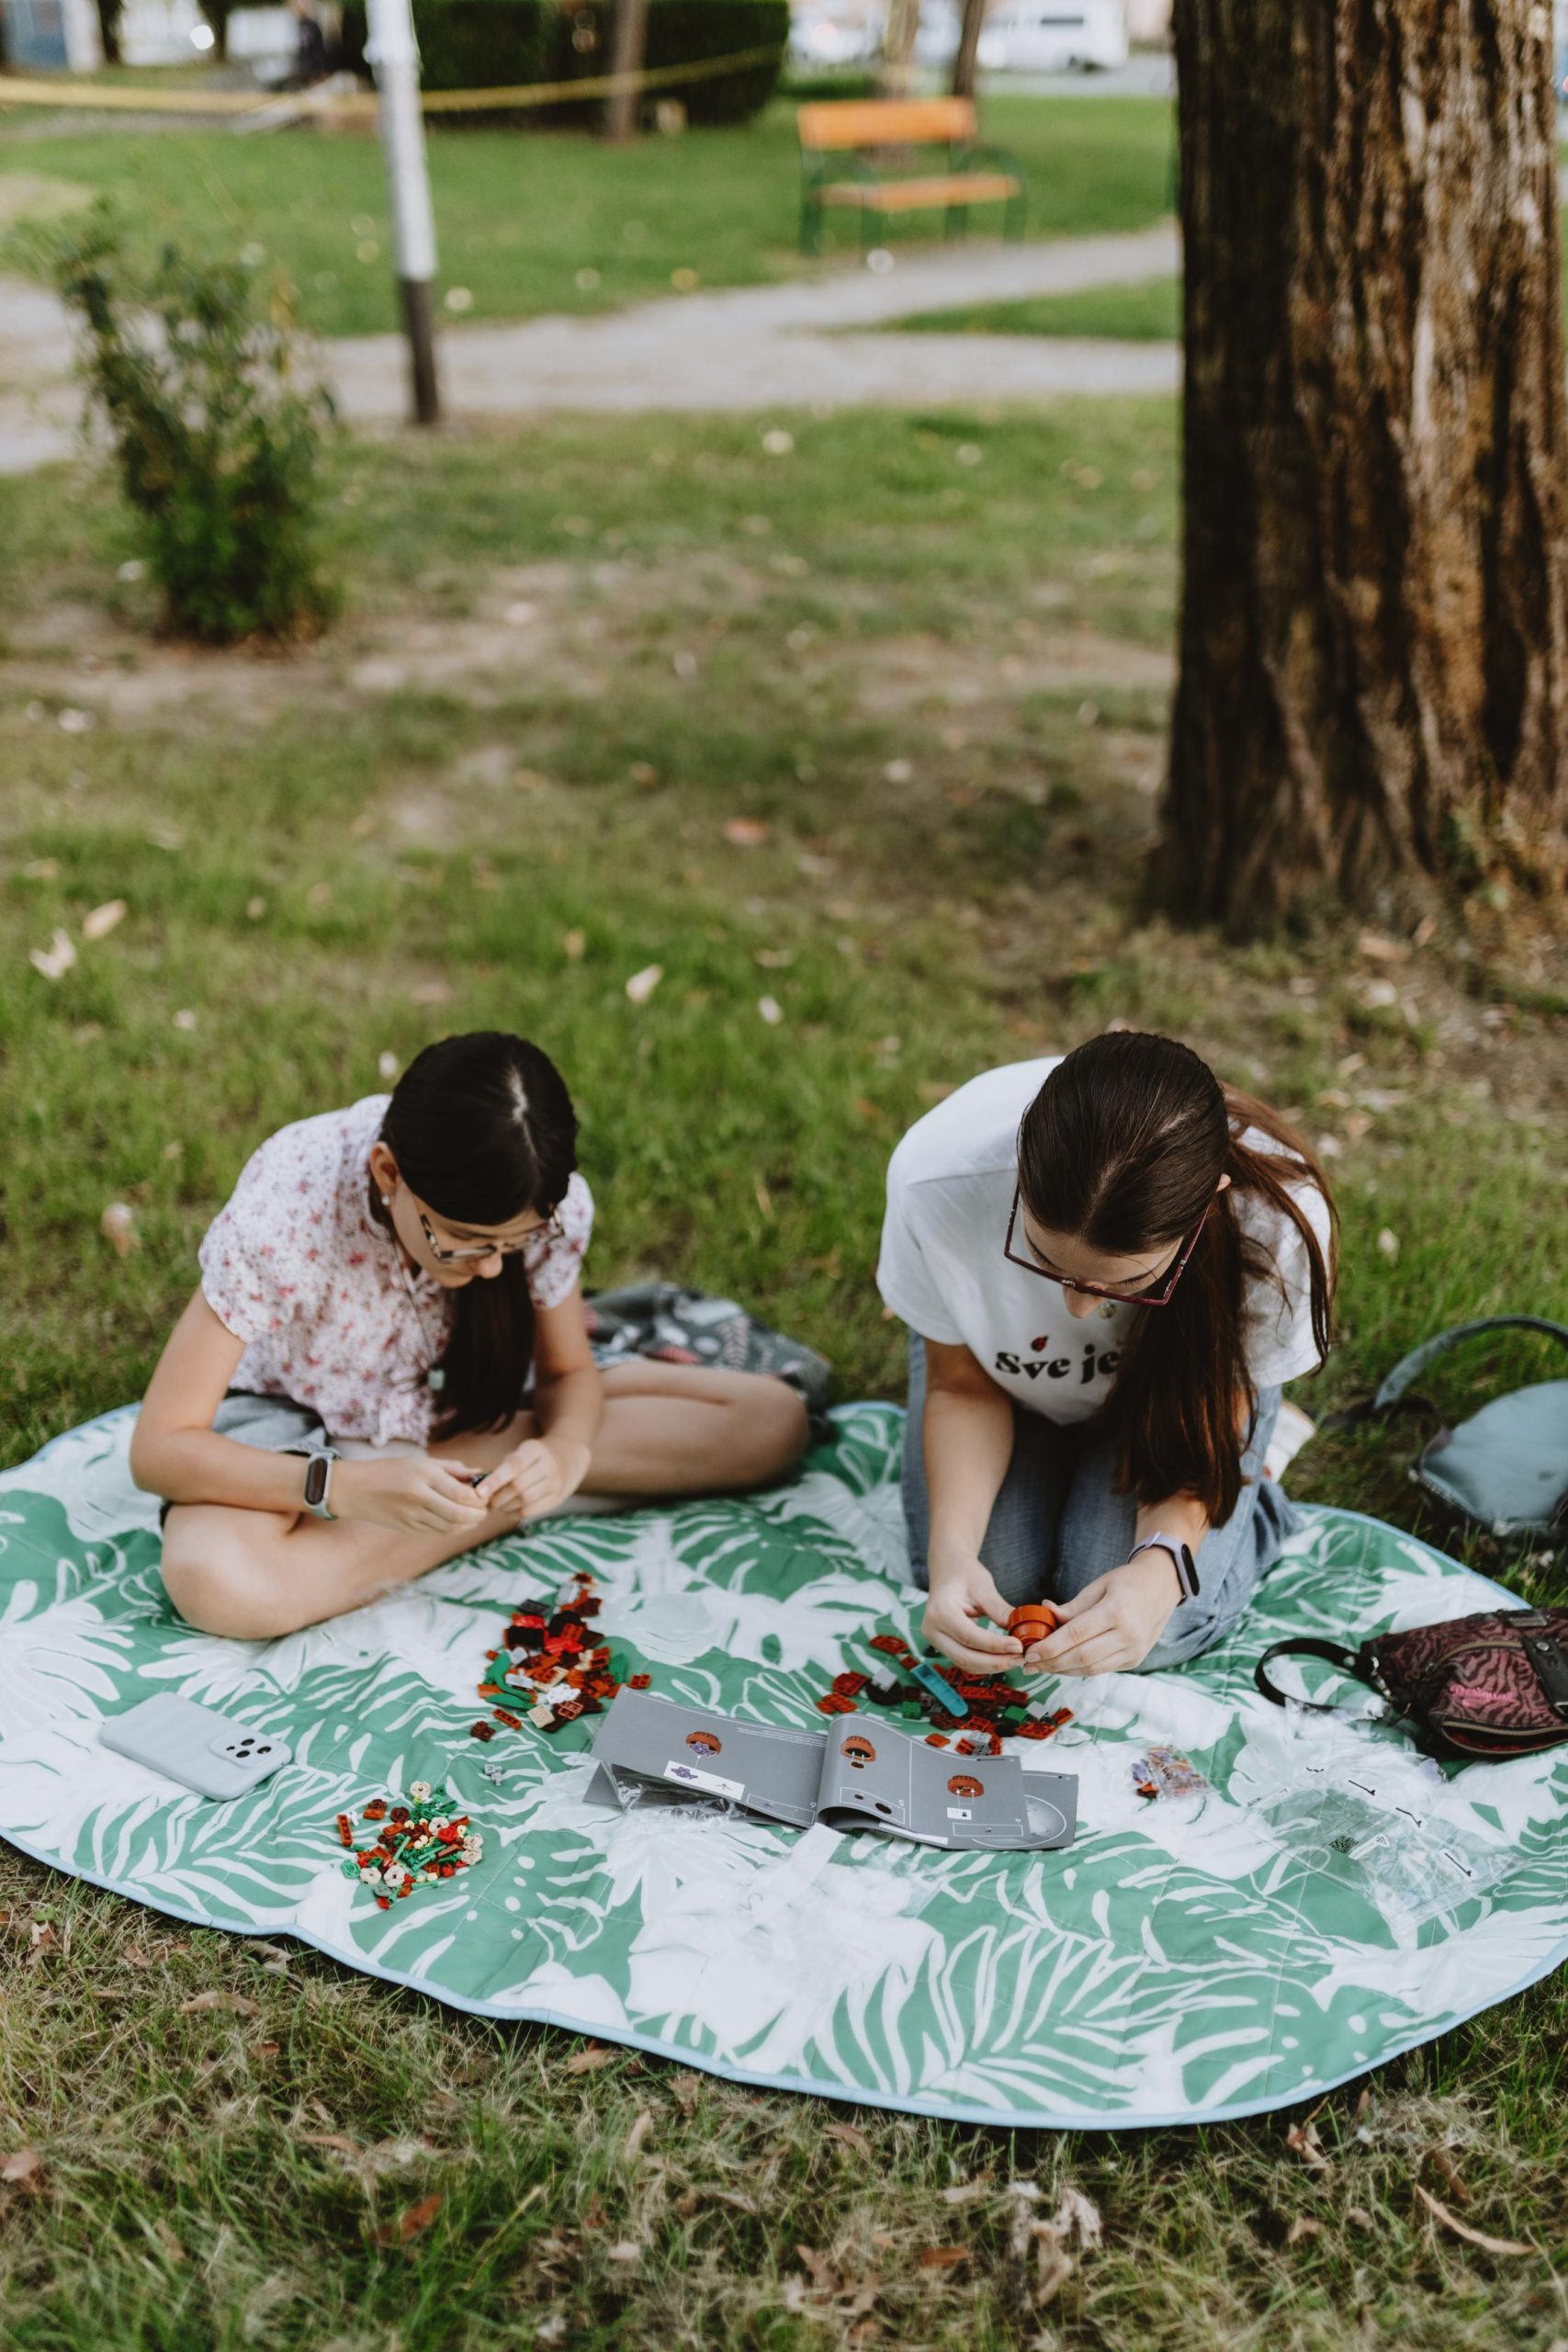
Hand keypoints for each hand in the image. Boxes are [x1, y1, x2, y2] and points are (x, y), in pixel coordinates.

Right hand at [331, 1455, 489, 1536]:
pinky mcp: (408, 1528)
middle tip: (486, 1509)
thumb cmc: (390, 1470)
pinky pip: (438, 1532)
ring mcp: (412, 1515)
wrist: (354, 1489)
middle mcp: (418, 1496)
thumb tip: (478, 1473)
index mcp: (423, 1474)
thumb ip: (451, 1469)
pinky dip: (454, 1530)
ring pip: (450, 1527)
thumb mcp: (420, 1461)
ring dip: (469, 1524)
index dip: (479, 1498)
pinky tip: (459, 1523)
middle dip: (479, 1514)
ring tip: (476, 1516)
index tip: (486, 1495)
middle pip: (459, 1514)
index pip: (461, 1493)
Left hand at [472, 1435, 591, 1524]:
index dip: (495, 1480)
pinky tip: (510, 1510)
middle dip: (498, 1497)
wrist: (569, 1456)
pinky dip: (516, 1513)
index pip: (513, 1466)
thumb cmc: (534, 1456)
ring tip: (499, 1505)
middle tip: (489, 1500)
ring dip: (506, 1507)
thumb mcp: (521, 1452)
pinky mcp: (558, 1498)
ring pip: (525, 1501)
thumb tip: (481, 1489)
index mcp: (535, 1450)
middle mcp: (548, 1466)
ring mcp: (556, 1483)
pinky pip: (532, 1511)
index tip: (479, 1492)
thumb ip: (503, 1468)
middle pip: (518, 1487)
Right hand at [922, 1546, 1023, 1675]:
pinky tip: (1003, 1658)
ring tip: (1015, 1659)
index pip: (969, 1636)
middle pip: (965, 1656)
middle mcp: (932, 1629)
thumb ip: (1000, 1610)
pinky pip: (964, 1661)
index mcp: (940, 1612)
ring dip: (991, 1665)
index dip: (995, 1645)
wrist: (948, 1571)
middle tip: (1020, 1658)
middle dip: (995, 1661)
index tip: (1018, 1646)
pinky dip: (984, 1663)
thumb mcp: (984, 1588)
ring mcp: (935, 1640)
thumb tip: (1020, 1632)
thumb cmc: (965, 1575)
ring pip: (965, 1663)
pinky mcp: (943, 1645)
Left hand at [1030, 1552, 1180, 1677]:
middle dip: (1051, 1663)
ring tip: (1041, 1666)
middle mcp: (1129, 1635)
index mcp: (1117, 1612)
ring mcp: (1134, 1651)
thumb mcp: (1098, 1585)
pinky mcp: (1135, 1660)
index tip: (1029, 1652)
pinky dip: (1079, 1668)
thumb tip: (1045, 1614)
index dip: (1050, 1646)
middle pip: (1082, 1657)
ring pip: (1090, 1669)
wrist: (1163, 1586)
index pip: (1076, 1635)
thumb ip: (1072, 1606)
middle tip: (1028, 1664)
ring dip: (1062, 1670)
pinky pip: (1101, 1669)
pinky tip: (1062, 1664)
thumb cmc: (1127, 1581)